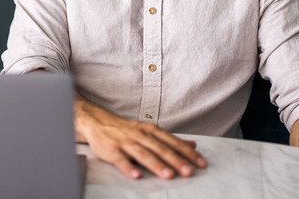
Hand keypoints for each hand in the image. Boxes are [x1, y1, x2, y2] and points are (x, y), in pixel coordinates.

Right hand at [75, 97, 206, 179]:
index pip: (173, 142)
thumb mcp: (150, 131)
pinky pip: (121, 160)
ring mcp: (126, 142)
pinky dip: (128, 167)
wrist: (98, 122)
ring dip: (156, 165)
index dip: (187, 153)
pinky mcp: (112, 150)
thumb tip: (193, 145)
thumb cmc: (126, 130)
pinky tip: (136, 176)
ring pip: (143, 154)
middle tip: (188, 171)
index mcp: (151, 130)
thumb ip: (170, 140)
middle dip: (175, 160)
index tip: (200, 163)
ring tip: (168, 175)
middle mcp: (140, 135)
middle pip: (160, 149)